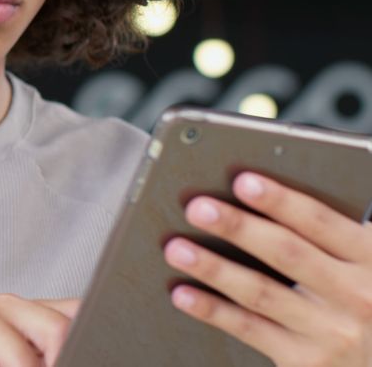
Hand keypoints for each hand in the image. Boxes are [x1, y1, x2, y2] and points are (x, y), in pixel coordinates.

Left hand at [163, 171, 371, 365]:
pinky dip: (212, 310)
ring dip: (214, 268)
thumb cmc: (367, 301)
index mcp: (371, 259)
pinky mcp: (305, 361)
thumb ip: (330, 237)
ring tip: (178, 249)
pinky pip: (249, 329)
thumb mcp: (366, 265)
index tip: (244, 182)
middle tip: (198, 209)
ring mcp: (330, 331)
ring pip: (260, 292)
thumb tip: (259, 196)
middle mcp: (356, 295)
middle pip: (286, 254)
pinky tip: (184, 294)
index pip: (320, 222)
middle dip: (239, 228)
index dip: (280, 201)